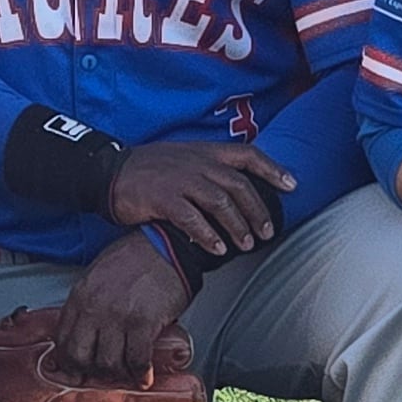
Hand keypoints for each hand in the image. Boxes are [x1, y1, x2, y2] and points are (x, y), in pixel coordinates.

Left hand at [52, 228, 196, 377]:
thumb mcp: (98, 276)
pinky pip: (137, 360)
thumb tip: (86, 333)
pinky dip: (141, 373)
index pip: (62, 340)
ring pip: (108, 364)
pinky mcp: (143, 322)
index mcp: (80, 295)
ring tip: (127, 374)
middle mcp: (94, 307)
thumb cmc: (136, 257)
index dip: (69, 362)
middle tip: (103, 376)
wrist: (168, 244)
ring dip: (118, 375)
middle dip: (90, 372)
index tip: (77, 371)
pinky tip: (145, 375)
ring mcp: (117, 316)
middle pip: (80, 357)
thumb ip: (88, 303)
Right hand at [104, 139, 291, 259]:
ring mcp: (181, 180)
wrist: (110, 171)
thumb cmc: (150, 169)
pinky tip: (218, 249)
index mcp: (205, 152)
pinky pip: (193, 219)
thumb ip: (210, 169)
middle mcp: (198, 163)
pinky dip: (208, 235)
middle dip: (257, 210)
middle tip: (267, 232)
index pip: (248, 155)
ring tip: (246, 245)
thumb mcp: (184, 158)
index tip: (292, 185)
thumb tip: (237, 192)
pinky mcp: (163, 198)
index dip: (272, 169)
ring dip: (238, 226)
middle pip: (239, 186)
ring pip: (221, 203)